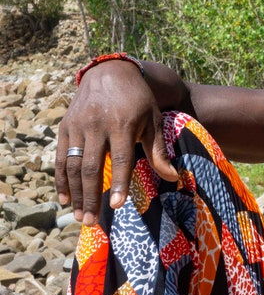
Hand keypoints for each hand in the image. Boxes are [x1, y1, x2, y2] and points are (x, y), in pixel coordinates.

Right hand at [55, 61, 177, 223]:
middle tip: (91, 222)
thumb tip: (173, 178)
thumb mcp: (152, 120)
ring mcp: (78, 126)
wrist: (109, 72)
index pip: (121, 158)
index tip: (117, 205)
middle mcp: (97, 126)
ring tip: (80, 216)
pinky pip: (60, 157)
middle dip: (91, 196)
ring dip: (75, 193)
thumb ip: (158, 151)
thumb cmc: (136, 100)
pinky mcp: (65, 127)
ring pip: (72, 165)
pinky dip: (61, 180)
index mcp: (122, 124)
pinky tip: (65, 199)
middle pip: (91, 167)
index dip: (119, 183)